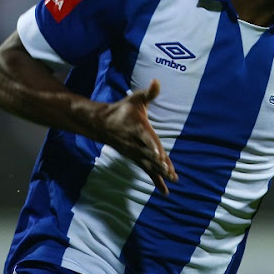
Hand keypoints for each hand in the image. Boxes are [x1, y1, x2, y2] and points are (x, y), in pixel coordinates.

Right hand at [94, 79, 177, 194]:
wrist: (101, 124)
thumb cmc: (122, 110)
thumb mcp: (135, 99)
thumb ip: (148, 93)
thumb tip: (157, 81)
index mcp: (138, 129)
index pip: (147, 138)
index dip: (153, 146)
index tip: (159, 155)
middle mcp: (136, 144)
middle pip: (150, 155)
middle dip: (160, 164)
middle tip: (171, 173)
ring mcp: (135, 153)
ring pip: (150, 165)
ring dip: (160, 173)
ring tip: (172, 180)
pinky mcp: (136, 159)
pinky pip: (147, 171)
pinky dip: (156, 181)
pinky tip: (165, 192)